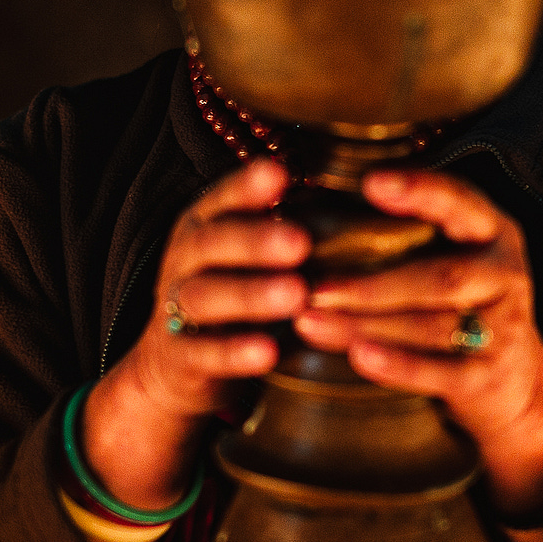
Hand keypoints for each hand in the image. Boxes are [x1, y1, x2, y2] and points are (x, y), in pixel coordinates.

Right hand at [80, 161, 308, 541]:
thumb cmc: (237, 296)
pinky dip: (235, 353)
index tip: (281, 175)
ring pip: (204, 295)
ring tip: (295, 294)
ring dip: (250, 294)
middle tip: (301, 242)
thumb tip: (367, 195)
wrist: (176, 366)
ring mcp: (175, 307)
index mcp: (205, 225)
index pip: (223, 198)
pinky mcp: (179, 356)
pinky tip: (269, 353)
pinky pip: (203, 352)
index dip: (248, 186)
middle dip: (255, 240)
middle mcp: (185, 259)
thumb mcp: (253, 257)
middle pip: (211, 242)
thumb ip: (290, 229)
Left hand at [294, 170, 542, 541]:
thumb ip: (409, 233)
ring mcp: (501, 330)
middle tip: (314, 288)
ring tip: (311, 322)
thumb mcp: (455, 257)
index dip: (419, 189)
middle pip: (439, 278)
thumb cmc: (462, 306)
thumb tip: (313, 217)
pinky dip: (396, 365)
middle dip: (371, 285)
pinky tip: (357, 356)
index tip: (371, 182)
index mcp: (493, 233)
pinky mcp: (488, 377)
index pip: (460, 201)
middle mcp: (504, 276)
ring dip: (364, 325)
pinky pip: (438, 371)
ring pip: (430, 327)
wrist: (515, 386)